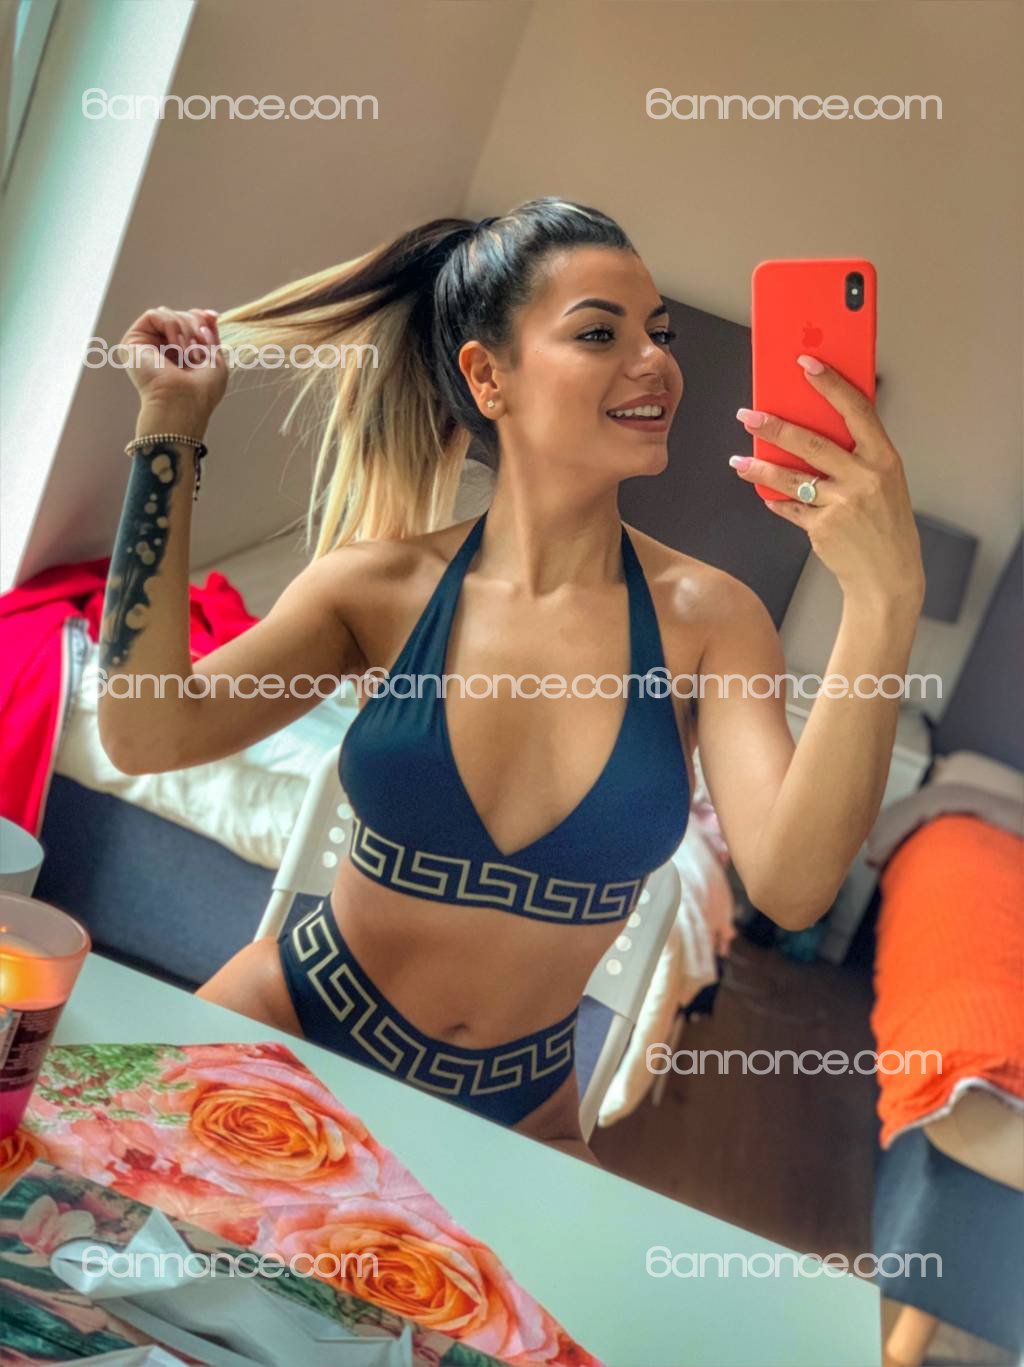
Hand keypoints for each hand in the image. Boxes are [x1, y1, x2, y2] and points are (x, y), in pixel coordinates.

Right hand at [121, 306, 228, 432]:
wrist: (183, 402)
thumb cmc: (201, 391)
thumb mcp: (215, 359)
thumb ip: (210, 336)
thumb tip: (208, 314)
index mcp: (178, 354)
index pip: (187, 322)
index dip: (200, 316)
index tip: (212, 316)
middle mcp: (160, 349)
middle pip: (178, 315)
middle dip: (195, 326)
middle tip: (200, 348)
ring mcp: (145, 345)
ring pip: (167, 313)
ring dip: (185, 329)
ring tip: (189, 353)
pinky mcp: (132, 342)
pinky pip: (154, 315)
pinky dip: (171, 326)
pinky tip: (176, 347)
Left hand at [731, 357, 925, 606]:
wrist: (889, 576)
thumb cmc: (886, 522)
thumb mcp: (886, 482)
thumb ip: (857, 455)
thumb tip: (814, 425)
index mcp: (884, 459)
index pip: (856, 410)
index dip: (830, 384)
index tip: (806, 363)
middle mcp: (864, 479)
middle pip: (811, 443)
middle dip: (774, 426)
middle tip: (748, 414)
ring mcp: (842, 504)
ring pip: (791, 478)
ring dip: (759, 467)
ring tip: (738, 461)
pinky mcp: (822, 528)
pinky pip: (790, 508)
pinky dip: (775, 500)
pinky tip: (763, 493)